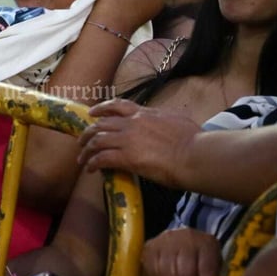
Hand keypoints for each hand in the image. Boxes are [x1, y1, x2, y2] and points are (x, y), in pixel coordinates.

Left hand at [77, 99, 198, 185]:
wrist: (195, 155)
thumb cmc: (194, 141)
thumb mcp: (177, 120)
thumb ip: (164, 119)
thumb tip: (163, 122)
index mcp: (145, 113)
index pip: (118, 106)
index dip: (102, 108)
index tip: (93, 113)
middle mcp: (132, 123)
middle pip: (102, 124)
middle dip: (88, 132)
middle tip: (82, 140)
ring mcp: (128, 139)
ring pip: (97, 140)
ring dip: (86, 150)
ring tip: (82, 159)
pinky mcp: (127, 157)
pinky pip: (102, 158)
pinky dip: (93, 163)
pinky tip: (90, 169)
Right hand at [142, 228, 220, 275]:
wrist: (180, 240)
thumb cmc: (199, 258)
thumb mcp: (211, 265)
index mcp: (207, 244)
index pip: (207, 268)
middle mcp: (186, 238)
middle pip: (185, 273)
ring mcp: (166, 240)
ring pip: (167, 273)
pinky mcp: (150, 246)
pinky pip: (153, 271)